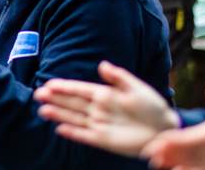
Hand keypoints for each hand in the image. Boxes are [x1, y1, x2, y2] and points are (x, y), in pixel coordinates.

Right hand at [33, 61, 178, 156]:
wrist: (165, 129)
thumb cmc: (153, 107)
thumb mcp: (137, 88)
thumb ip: (119, 77)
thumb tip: (101, 65)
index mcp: (105, 94)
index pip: (80, 89)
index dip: (65, 87)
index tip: (49, 84)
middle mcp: (99, 109)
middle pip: (72, 103)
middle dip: (55, 99)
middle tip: (38, 94)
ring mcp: (100, 124)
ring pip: (74, 118)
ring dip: (59, 114)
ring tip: (42, 110)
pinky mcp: (104, 140)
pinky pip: (84, 135)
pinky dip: (72, 133)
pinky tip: (60, 129)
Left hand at [142, 81, 204, 169]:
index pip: (198, 138)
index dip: (178, 142)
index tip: (160, 142)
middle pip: (193, 153)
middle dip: (172, 154)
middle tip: (150, 155)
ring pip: (198, 162)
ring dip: (178, 162)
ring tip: (156, 163)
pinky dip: (191, 169)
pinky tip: (175, 169)